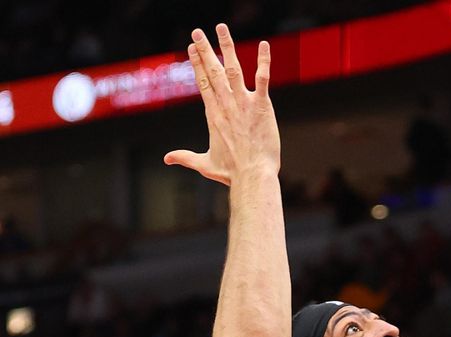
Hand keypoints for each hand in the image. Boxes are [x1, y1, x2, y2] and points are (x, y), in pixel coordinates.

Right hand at [164, 24, 279, 184]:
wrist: (252, 176)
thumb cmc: (231, 173)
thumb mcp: (204, 164)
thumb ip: (185, 157)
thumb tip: (167, 159)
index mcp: (213, 115)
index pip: (203, 83)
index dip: (197, 64)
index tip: (193, 48)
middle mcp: (226, 105)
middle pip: (213, 71)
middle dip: (205, 50)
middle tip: (198, 31)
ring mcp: (243, 103)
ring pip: (234, 69)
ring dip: (227, 47)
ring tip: (221, 28)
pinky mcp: (261, 106)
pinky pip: (263, 79)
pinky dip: (264, 61)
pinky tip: (264, 45)